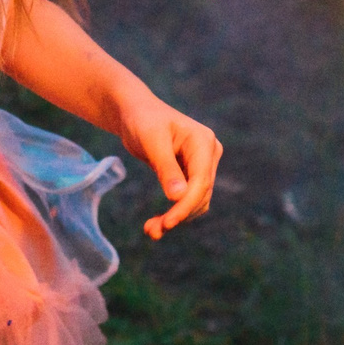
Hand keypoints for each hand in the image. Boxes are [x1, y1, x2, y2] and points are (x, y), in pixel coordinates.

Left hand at [112, 87, 221, 240]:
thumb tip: (178, 197)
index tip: (167, 223)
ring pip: (196, 201)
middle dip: (178, 215)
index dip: (185, 205)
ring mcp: (203, 165)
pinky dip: (174, 212)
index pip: (201, 181)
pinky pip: (188, 199)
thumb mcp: (151, 141)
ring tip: (151, 230)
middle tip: (152, 231)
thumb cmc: (141, 121)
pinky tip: (157, 223)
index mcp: (204, 142)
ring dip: (177, 217)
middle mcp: (209, 154)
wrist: (135, 113)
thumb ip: (166, 168)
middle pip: (200, 194)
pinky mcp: (192, 174)